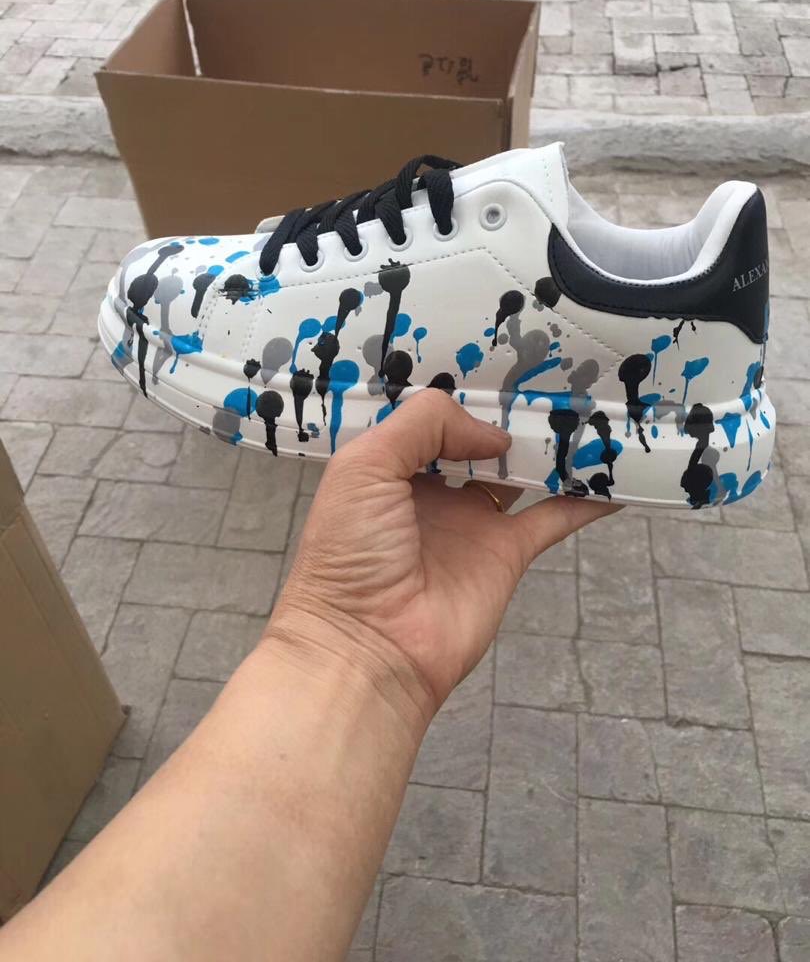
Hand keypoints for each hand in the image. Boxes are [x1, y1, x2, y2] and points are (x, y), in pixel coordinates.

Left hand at [272, 389, 615, 723]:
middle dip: (509, 412)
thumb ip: (424, 424)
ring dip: (550, 447)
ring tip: (589, 409)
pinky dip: (585, 499)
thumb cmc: (351, 551)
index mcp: (390, 466)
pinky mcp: (507, 554)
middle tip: (553, 374)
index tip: (497, 360)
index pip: (429, 418)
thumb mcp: (364, 465)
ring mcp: (473, 522)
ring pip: (521, 472)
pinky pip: (555, 518)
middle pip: (479, 441)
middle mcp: (432, 490)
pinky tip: (615, 476)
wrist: (369, 647)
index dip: (458, 393)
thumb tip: (491, 433)